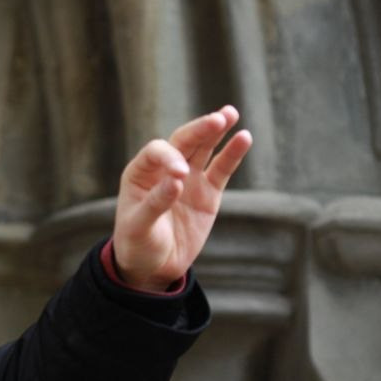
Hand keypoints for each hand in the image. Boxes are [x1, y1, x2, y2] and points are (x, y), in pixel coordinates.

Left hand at [113, 105, 252, 290]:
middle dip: (200, 129)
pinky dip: (232, 154)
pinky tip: (244, 137)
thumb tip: (177, 180)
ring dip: (216, 131)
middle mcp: (165, 169)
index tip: (180, 175)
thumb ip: (156, 203)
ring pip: (204, 148)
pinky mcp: (208, 192)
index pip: (157, 152)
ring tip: (230, 113)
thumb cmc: (137, 245)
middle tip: (218, 118)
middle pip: (183, 141)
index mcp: (140, 173)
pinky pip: (222, 169)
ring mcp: (189, 178)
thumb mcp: (139, 227)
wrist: (153, 267)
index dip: (169, 157)